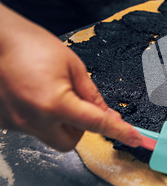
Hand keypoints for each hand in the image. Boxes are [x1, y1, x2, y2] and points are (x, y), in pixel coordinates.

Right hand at [0, 3, 141, 151]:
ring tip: (51, 92)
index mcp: (55, 104)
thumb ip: (92, 94)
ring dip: (60, 122)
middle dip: (81, 127)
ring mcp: (16, 124)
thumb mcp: (72, 65)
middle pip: (71, 141)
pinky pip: (32, 128)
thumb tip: (108, 114)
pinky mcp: (4, 123)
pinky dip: (40, 117)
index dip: (119, 132)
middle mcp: (33, 120)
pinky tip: (35, 95)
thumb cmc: (31, 45)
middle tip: (79, 103)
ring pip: (51, 136)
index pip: (96, 124)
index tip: (135, 139)